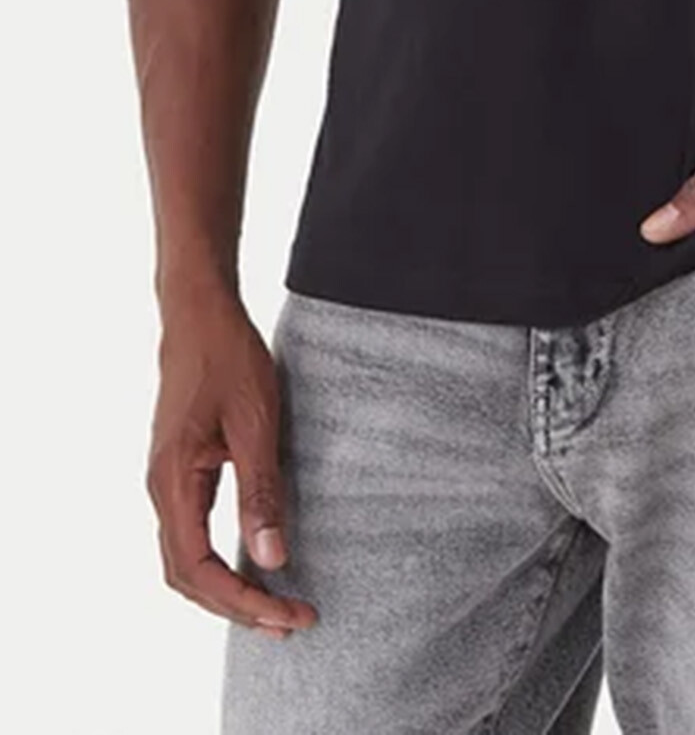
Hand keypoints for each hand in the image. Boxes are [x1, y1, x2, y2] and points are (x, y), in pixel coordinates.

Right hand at [146, 288, 316, 635]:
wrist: (199, 312)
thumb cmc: (227, 356)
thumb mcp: (255, 420)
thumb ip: (261, 490)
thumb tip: (273, 558)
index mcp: (175, 481)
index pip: (199, 569)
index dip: (243, 601)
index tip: (287, 615)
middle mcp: (162, 488)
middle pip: (188, 577)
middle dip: (237, 608)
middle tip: (291, 622)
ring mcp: (168, 480)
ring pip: (186, 560)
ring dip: (227, 590)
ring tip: (275, 608)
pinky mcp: (181, 470)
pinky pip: (192, 535)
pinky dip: (220, 562)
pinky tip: (254, 563)